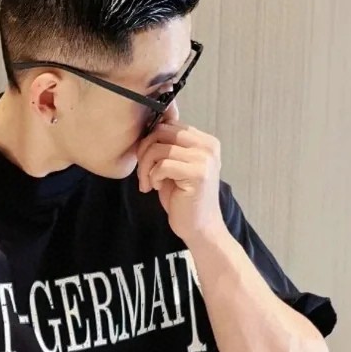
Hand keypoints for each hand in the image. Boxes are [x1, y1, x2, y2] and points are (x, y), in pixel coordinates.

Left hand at [136, 110, 223, 245]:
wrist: (199, 227)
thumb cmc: (182, 198)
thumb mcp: (173, 167)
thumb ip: (167, 147)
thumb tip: (147, 129)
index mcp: (204, 141)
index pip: (168, 124)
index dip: (150, 140)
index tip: (146, 160)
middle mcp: (208, 145)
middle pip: (162, 131)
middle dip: (144, 151)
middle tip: (143, 172)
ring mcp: (205, 158)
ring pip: (159, 148)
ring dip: (145, 167)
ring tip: (148, 182)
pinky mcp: (198, 173)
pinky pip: (162, 165)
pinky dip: (153, 177)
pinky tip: (156, 188)